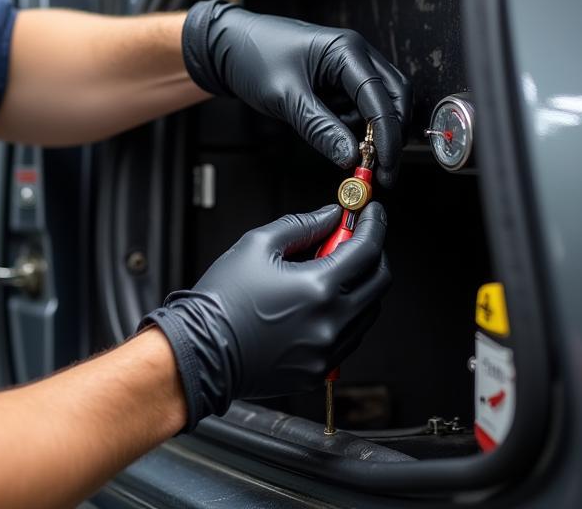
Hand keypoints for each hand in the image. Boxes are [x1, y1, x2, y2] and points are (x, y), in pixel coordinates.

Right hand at [140, 204, 388, 430]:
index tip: (371, 212)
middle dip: (373, 253)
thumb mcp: (257, 245)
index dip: (374, 225)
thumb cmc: (222, 300)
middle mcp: (331, 323)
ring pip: (369, 311)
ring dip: (360, 284)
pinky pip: (351, 337)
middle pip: (379, 281)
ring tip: (327, 270)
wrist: (201, 349)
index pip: (367, 250)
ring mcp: (328, 351)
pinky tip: (320, 301)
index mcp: (318, 288)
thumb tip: (329, 216)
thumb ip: (301, 225)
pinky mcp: (320, 369)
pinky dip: (346, 314)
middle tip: (353, 237)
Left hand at [182, 0, 411, 185]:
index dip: (387, 134)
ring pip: (379, 102)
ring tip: (353, 154)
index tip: (385, 165)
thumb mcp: (285, 97)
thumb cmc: (252, 57)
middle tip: (381, 169)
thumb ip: (320, 128)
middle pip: (393, 96)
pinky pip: (357, 104)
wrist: (227, 45)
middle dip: (390, 133)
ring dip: (373, 130)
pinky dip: (355, 125)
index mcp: (346, 50)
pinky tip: (335, 135)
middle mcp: (354, 53)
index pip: (381, 96)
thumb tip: (350, 157)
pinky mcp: (336, 78)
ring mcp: (347, 65)